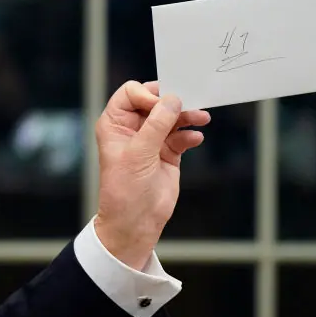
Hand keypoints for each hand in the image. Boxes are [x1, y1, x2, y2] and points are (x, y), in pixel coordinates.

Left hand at [93, 81, 209, 269]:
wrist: (135, 223)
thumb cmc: (124, 191)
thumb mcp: (138, 154)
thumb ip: (156, 125)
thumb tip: (172, 99)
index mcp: (114, 124)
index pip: (131, 93)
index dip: (148, 96)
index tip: (161, 107)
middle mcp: (131, 128)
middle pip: (155, 102)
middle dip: (173, 102)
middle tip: (190, 103)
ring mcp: (151, 140)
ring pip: (171, 117)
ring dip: (187, 116)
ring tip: (201, 118)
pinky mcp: (167, 153)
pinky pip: (181, 135)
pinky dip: (190, 134)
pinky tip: (195, 139)